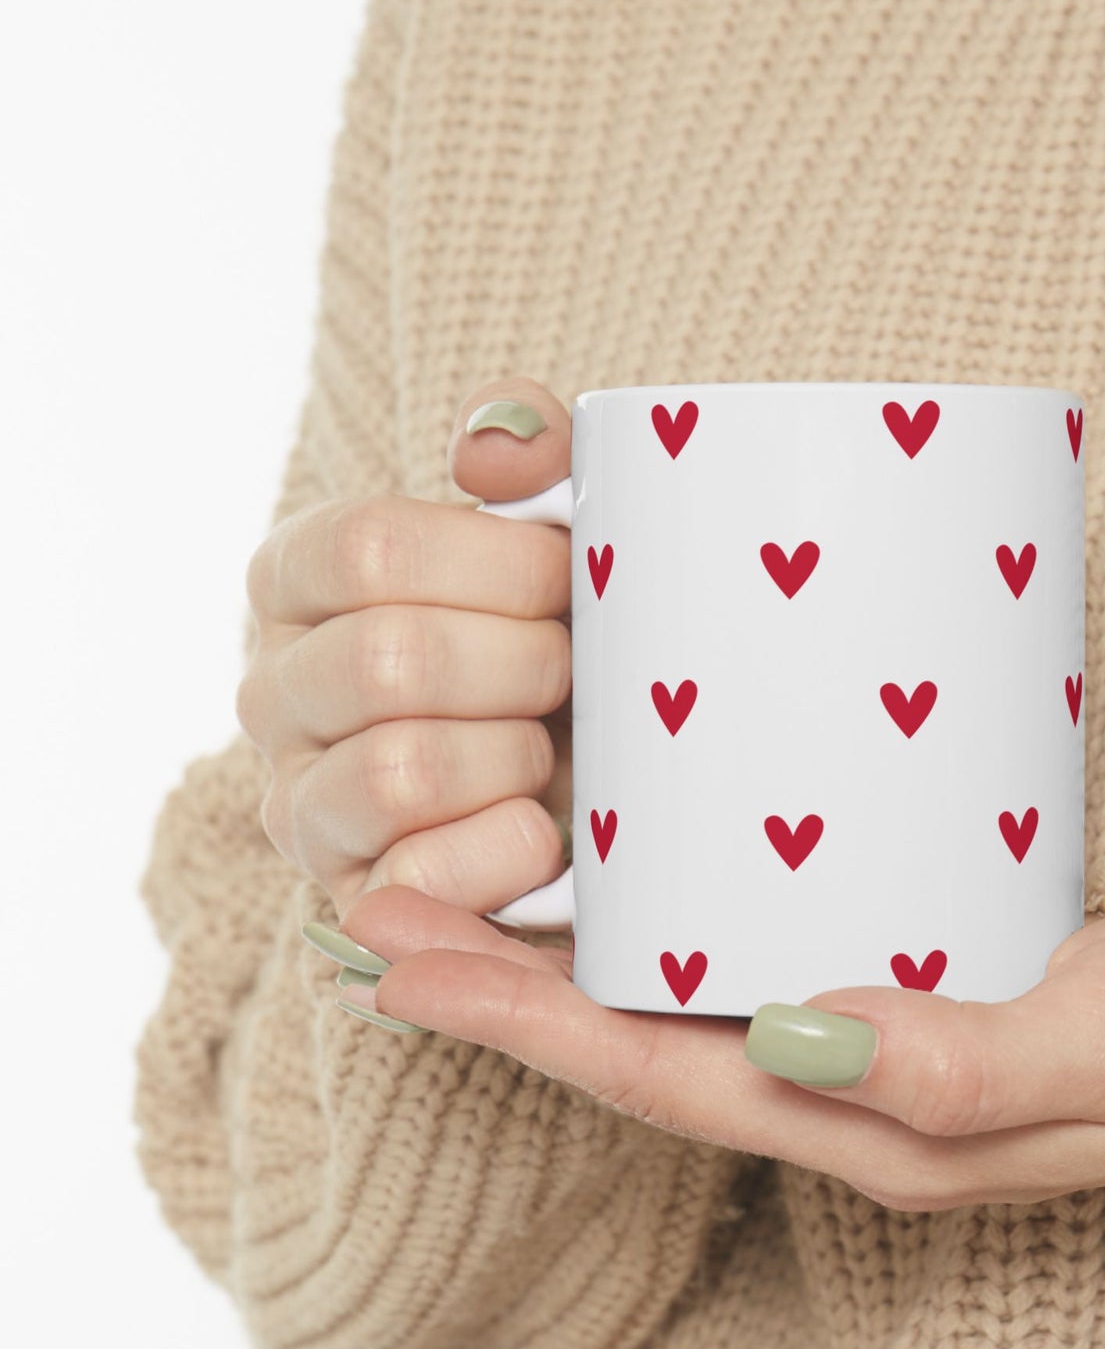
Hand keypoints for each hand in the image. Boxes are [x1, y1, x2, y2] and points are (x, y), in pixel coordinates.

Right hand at [237, 377, 575, 921]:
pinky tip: (545, 828)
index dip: (500, 565)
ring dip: (515, 757)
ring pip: (400, 770)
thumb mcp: (555, 529)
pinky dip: (510, 849)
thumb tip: (493, 450)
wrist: (588, 779)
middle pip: (391, 661)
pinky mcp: (352, 898)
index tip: (569, 579)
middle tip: (573, 671)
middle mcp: (272, 690)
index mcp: (298, 579)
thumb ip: (530, 452)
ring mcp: (301, 804)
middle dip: (524, 665)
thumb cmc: (559, 637)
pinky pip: (423, 876)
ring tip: (548, 750)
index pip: (370, 549)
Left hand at [331, 881, 1104, 1210]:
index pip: (659, 1077)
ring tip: (455, 873)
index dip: (522, 1022)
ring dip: (560, 948)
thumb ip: (966, 1062)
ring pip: (679, 999)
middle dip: (499, 983)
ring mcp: (866, 1032)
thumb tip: (804, 1039)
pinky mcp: (900, 965)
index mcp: (874, 1125)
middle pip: (637, 1040)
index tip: (400, 956)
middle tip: (377, 903)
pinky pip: (747, 953)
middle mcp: (846, 1088)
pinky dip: (660, 914)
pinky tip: (622, 859)